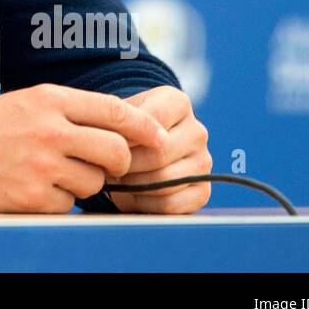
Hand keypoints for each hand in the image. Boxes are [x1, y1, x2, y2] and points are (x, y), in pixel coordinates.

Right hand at [0, 83, 170, 212]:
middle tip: (109, 165)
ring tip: (49, 172)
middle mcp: (50, 129)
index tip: (160, 137)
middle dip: (120, 163)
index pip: (114, 110)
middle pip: (116, 151)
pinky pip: (69, 204)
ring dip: (81, 183)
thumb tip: (121, 129)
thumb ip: (69, 111)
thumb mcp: (26, 103)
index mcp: (49, 98)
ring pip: (94, 182)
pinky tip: (32, 187)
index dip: (145, 127)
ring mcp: (42, 165)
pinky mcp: (34, 197)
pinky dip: (57, 201)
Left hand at [105, 85, 210, 213]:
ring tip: (117, 180)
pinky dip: (145, 204)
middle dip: (127, 165)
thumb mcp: (120, 114)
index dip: (125, 137)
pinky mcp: (202, 192)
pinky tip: (131, 196)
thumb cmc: (125, 129)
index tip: (105, 144)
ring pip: (164, 181)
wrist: (139, 151)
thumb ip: (116, 120)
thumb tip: (112, 141)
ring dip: (133, 185)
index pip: (153, 119)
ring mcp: (203, 162)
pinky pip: (170, 205)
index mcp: (178, 103)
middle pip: (159, 154)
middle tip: (107, 167)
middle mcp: (197, 131)